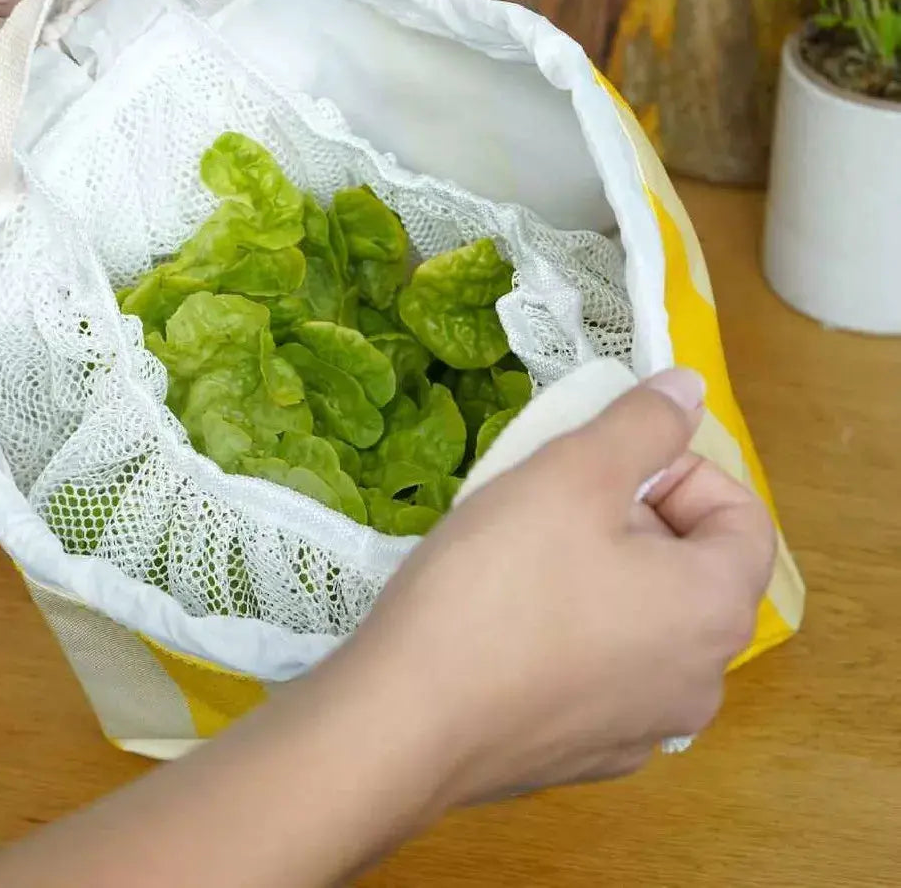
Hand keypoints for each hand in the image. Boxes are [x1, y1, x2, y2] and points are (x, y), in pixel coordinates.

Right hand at [347, 367, 776, 807]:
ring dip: (595, 573)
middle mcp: (698, 681)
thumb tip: (691, 390)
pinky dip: (567, 634)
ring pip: (638, 620)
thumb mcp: (571, 474)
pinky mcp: (583, 755)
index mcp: (714, 610)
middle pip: (688, 569)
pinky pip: (595, 673)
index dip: (678, 470)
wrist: (405, 720)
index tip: (603, 465)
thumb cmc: (498, 582)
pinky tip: (500, 625)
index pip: (740, 518)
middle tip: (551, 503)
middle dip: (629, 520)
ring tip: (517, 557)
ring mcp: (641, 729)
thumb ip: (642, 424)